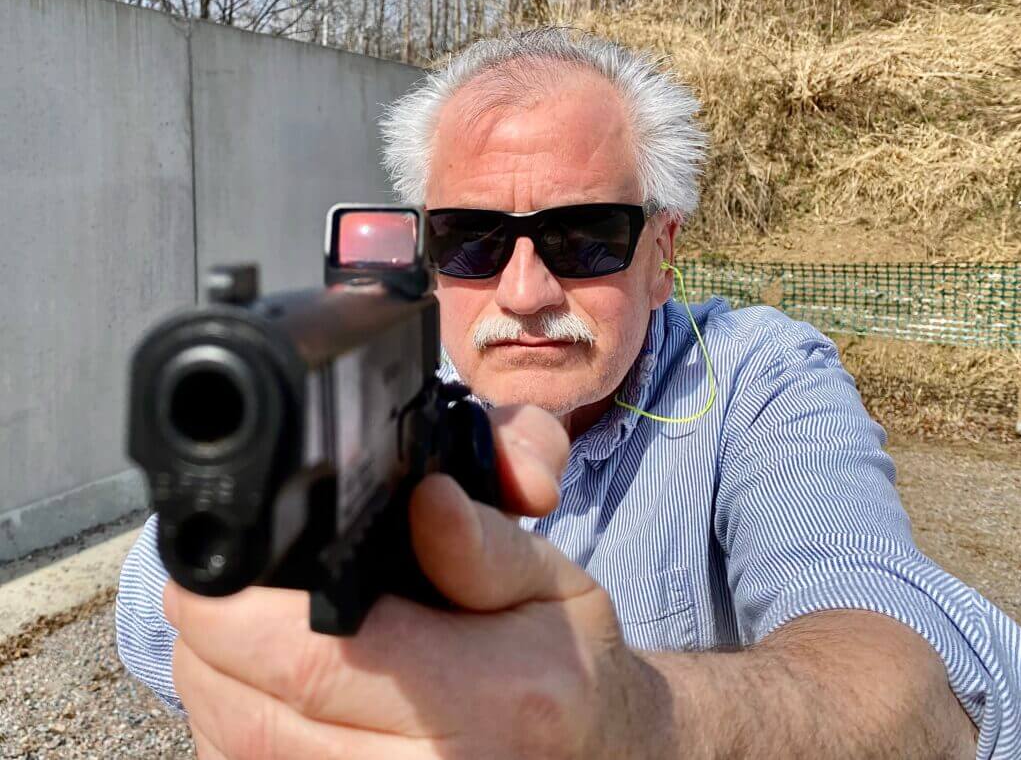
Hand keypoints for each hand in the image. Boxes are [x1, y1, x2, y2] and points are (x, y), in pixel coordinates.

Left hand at [164, 405, 666, 759]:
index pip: (316, 659)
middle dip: (207, 640)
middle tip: (211, 587)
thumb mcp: (554, 583)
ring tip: (233, 629)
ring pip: (240, 752)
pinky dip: (235, 729)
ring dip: (213, 684)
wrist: (598, 759)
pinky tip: (259, 686)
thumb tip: (427, 501)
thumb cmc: (568, 668)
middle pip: (251, 713)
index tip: (210, 565)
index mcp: (491, 699)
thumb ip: (488, 544)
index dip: (234, 610)